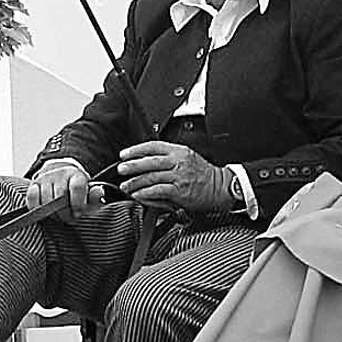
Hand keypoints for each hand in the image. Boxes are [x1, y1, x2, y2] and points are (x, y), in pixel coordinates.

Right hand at [26, 160, 102, 222]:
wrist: (61, 175)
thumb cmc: (77, 189)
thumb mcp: (89, 192)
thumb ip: (95, 195)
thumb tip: (99, 191)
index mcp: (77, 175)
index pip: (77, 187)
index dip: (78, 203)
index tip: (78, 213)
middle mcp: (60, 174)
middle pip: (60, 195)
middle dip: (65, 212)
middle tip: (69, 219)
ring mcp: (45, 178)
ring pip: (46, 199)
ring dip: (52, 213)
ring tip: (59, 217)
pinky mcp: (33, 184)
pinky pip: (31, 198)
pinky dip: (37, 208)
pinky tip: (45, 212)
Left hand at [116, 141, 231, 213]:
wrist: (220, 187)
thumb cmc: (205, 175)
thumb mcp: (189, 158)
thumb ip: (170, 157)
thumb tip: (147, 161)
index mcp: (180, 151)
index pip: (153, 146)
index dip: (136, 150)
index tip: (124, 154)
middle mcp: (179, 161)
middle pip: (149, 161)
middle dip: (132, 165)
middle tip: (121, 170)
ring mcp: (179, 176)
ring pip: (151, 177)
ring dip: (135, 182)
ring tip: (126, 186)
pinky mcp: (179, 191)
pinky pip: (157, 191)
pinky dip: (145, 194)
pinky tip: (138, 195)